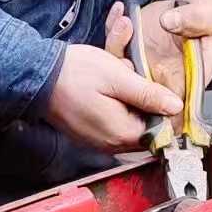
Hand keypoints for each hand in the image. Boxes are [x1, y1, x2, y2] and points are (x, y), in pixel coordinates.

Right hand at [45, 44, 182, 151]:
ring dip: (126, 92)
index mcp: (123, 134)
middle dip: (141, 93)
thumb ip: (149, 95)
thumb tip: (176, 107)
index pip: (160, 127)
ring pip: (128, 117)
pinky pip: (111, 117)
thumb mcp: (118, 78)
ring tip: (114, 67)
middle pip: (143, 122)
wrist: (36, 76)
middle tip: (128, 68)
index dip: (161, 102)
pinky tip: (104, 79)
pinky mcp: (89, 132)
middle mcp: (111, 144)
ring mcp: (98, 140)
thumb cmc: (74, 74)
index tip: (154, 79)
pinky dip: (112, 98)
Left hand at [103, 0, 211, 103]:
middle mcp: (160, 76)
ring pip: (120, 66)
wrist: (195, 2)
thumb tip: (169, 22)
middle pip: (135, 90)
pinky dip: (113, 27)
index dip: (150, 102)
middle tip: (127, 47)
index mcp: (185, 79)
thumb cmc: (209, 14)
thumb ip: (196, 19)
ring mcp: (143, 62)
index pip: (166, 105)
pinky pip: (115, 42)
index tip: (142, 81)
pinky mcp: (131, 45)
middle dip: (124, 74)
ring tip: (125, 22)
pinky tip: (119, 9)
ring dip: (116, 44)